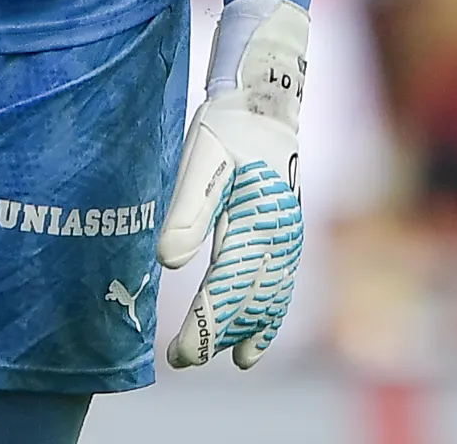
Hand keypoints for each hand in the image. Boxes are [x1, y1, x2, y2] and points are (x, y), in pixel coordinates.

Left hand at [159, 0, 307, 369]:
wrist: (267, 96)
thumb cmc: (226, 127)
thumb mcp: (199, 159)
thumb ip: (186, 211)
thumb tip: (169, 262)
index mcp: (254, 223)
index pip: (225, 289)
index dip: (202, 325)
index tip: (178, 353)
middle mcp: (278, 238)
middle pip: (248, 301)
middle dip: (216, 333)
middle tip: (182, 359)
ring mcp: (288, 236)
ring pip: (270, 297)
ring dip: (249, 328)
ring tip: (233, 358)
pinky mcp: (287, 231)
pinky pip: (282, 283)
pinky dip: (270, 311)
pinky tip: (258, 331)